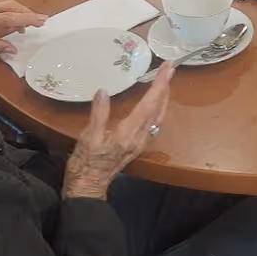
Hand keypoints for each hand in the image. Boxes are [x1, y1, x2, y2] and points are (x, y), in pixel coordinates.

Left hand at [0, 0, 46, 58]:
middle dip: (27, 12)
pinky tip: (9, 10)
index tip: (41, 21)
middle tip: (41, 19)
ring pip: (4, 1)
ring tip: (28, 16)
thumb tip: (14, 49)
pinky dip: (6, 4)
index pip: (10, 19)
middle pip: (10, 6)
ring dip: (19, 8)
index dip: (27, 19)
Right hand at [63, 63, 172, 200]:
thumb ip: (98, 114)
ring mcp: (140, 143)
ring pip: (158, 116)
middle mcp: (139, 138)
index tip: (167, 69)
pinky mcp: (137, 145)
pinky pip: (153, 123)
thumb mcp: (87, 138)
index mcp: (128, 134)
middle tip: (170, 68)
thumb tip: (103, 91)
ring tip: (165, 80)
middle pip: (158, 109)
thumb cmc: (85, 163)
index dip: (159, 85)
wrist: (88, 187)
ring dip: (163, 97)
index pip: (148, 105)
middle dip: (165, 87)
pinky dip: (157, 108)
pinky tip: (154, 102)